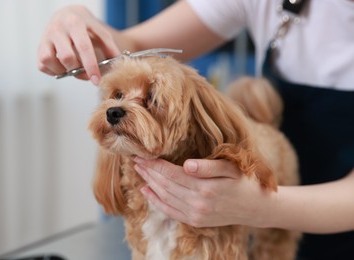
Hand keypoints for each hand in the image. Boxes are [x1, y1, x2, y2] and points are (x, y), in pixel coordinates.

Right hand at [37, 5, 119, 83]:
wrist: (68, 14)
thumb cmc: (85, 26)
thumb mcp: (100, 32)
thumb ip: (110, 47)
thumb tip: (117, 64)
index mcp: (75, 23)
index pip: (83, 47)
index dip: (91, 66)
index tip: (96, 80)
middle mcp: (57, 29)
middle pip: (66, 57)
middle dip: (78, 71)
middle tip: (86, 74)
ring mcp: (46, 37)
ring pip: (49, 60)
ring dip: (63, 71)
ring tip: (73, 69)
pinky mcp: (39, 47)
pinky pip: (42, 64)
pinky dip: (53, 71)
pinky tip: (63, 68)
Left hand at [133, 157, 272, 227]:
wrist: (255, 207)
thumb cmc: (244, 182)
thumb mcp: (231, 169)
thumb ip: (208, 167)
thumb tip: (186, 164)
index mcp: (205, 188)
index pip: (171, 173)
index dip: (154, 164)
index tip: (141, 154)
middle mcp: (197, 204)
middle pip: (164, 185)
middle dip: (148, 171)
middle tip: (135, 160)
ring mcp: (195, 215)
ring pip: (164, 197)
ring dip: (149, 183)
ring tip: (139, 171)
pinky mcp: (195, 221)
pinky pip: (170, 211)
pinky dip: (156, 201)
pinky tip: (146, 191)